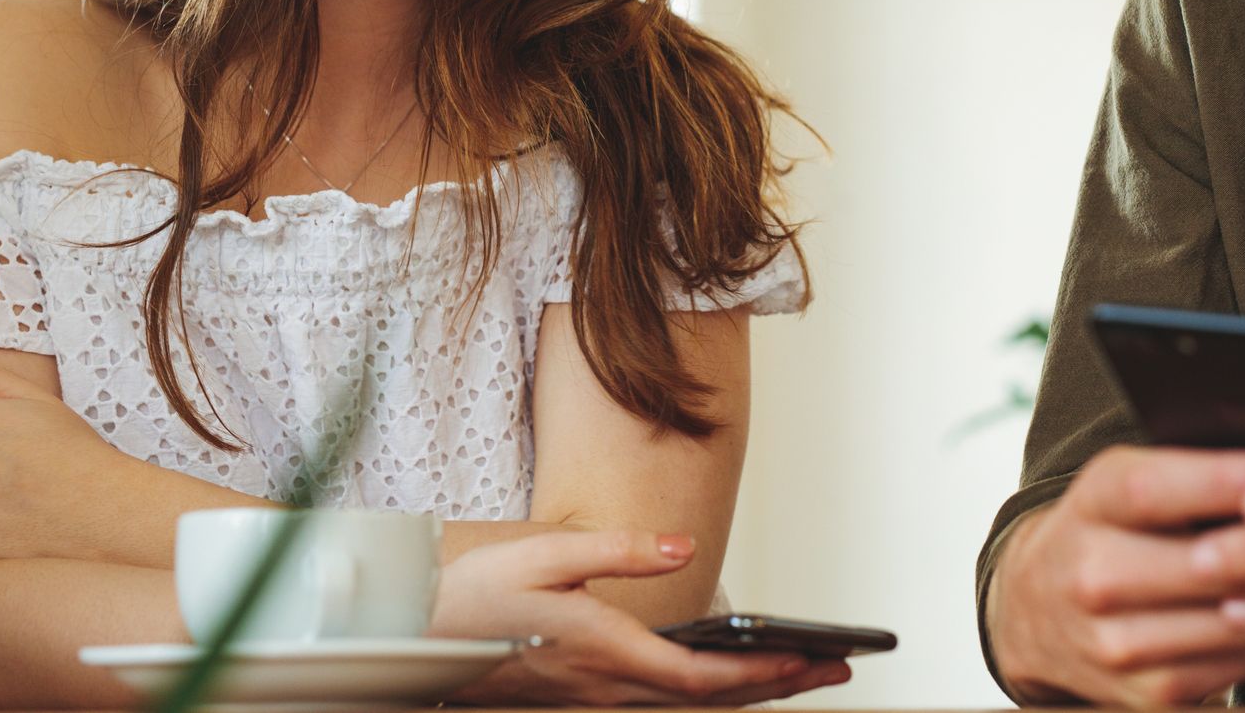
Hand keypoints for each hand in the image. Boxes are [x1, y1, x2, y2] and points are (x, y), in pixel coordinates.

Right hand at [434, 529, 851, 704]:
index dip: (762, 675)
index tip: (813, 660)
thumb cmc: (470, 594)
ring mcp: (591, 698)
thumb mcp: (544, 555)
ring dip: (748, 694)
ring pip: (686, 708)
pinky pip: (659, 704)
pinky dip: (705, 696)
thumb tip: (683, 549)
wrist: (406, 635)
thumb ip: (619, 550)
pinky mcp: (579, 696)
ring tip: (801, 670)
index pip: (701, 680)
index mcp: (602, 652)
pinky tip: (725, 682)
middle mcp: (603, 687)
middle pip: (708, 703)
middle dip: (779, 686)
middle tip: (838, 667)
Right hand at [987, 445, 1244, 705]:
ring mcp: (1120, 646)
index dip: (1238, 479)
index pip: (1163, 488)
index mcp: (1093, 502)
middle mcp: (1096, 575)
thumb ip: (1194, 466)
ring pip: (1241, 624)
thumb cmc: (1105, 524)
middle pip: (1213, 566)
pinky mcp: (1151, 698)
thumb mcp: (1126, 476)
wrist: (1032, 609)